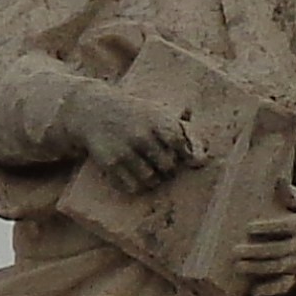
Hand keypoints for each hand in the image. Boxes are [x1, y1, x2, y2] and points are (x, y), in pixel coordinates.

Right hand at [65, 80, 191, 195]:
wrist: (94, 111)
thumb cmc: (134, 113)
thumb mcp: (157, 110)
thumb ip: (181, 128)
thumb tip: (201, 160)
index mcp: (156, 119)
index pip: (180, 144)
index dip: (184, 154)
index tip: (181, 155)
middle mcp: (141, 135)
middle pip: (168, 166)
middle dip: (168, 168)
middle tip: (163, 165)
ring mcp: (125, 150)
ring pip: (151, 179)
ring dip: (153, 179)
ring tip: (150, 171)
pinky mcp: (110, 163)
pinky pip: (132, 186)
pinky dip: (136, 185)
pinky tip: (134, 175)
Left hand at [231, 185, 295, 294]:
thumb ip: (292, 195)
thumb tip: (278, 181)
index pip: (286, 227)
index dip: (268, 228)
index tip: (249, 227)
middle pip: (278, 250)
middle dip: (256, 252)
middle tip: (235, 251)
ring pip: (278, 268)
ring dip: (258, 269)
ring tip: (238, 266)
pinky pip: (285, 285)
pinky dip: (270, 289)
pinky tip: (254, 290)